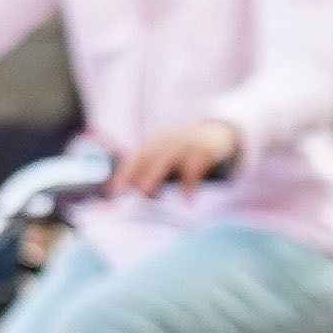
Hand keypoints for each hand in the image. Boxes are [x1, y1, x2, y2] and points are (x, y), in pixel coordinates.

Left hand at [109, 115, 245, 192]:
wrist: (218, 132)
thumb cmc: (186, 149)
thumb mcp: (168, 155)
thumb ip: (154, 170)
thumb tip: (139, 192)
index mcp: (158, 142)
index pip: (137, 155)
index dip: (125, 171)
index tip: (114, 189)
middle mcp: (169, 141)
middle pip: (150, 155)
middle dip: (138, 172)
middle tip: (129, 190)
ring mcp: (187, 145)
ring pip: (168, 159)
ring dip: (156, 175)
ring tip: (150, 195)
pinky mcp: (204, 152)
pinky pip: (195, 168)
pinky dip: (190, 184)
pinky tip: (187, 200)